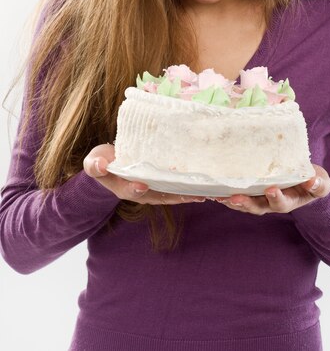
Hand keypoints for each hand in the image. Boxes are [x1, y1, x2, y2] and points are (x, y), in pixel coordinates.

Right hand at [83, 143, 205, 204]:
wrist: (110, 164)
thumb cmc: (101, 162)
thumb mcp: (94, 162)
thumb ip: (95, 165)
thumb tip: (100, 165)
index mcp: (124, 188)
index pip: (132, 190)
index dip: (137, 188)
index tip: (143, 184)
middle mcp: (142, 191)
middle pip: (160, 196)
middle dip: (177, 196)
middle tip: (194, 194)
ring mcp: (153, 189)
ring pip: (172, 194)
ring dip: (188, 194)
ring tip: (205, 192)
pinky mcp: (162, 182)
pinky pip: (176, 187)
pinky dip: (189, 187)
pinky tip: (203, 185)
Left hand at [214, 164, 329, 215]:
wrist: (305, 182)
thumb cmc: (312, 181)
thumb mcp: (321, 182)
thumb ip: (318, 184)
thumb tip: (312, 180)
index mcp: (289, 201)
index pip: (281, 202)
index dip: (276, 197)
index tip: (272, 189)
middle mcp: (271, 203)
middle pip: (258, 207)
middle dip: (246, 204)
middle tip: (235, 198)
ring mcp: (260, 199)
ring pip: (245, 204)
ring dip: (232, 201)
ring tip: (219, 196)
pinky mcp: (252, 192)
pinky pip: (238, 196)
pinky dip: (227, 195)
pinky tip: (216, 191)